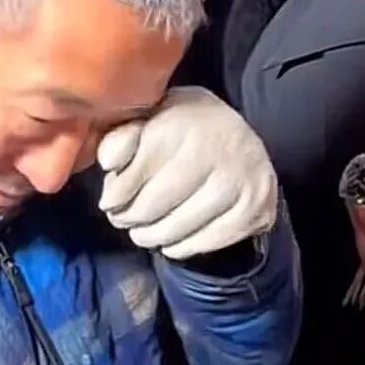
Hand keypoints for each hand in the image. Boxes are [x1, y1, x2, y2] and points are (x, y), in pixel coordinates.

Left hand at [97, 87, 277, 259]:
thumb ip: (123, 135)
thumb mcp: (150, 118)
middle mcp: (217, 146)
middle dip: (131, 217)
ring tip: (143, 233)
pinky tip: (172, 241)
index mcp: (183, 119)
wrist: (240, 139)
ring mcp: (241, 178)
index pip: (137, 169)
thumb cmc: (181, 128)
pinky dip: (184, 246)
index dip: (117, 192)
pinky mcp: (256, 206)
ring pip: (180, 226)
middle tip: (123, 220)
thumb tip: (108, 162)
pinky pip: (209, 241)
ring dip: (153, 236)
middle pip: (156, 203)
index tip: (110, 201)